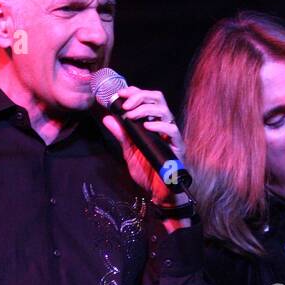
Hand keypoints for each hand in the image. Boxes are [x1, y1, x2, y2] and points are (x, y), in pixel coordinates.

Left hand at [100, 85, 185, 205]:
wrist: (157, 192)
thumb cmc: (146, 171)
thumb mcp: (129, 150)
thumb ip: (121, 133)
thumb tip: (108, 118)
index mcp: (153, 123)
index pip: (148, 99)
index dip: (135, 92)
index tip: (120, 94)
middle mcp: (163, 126)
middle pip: (158, 99)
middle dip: (140, 96)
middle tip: (125, 104)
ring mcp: (171, 136)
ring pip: (164, 110)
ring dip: (145, 109)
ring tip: (132, 116)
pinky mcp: (177, 147)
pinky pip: (172, 130)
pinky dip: (158, 125)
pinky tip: (147, 126)